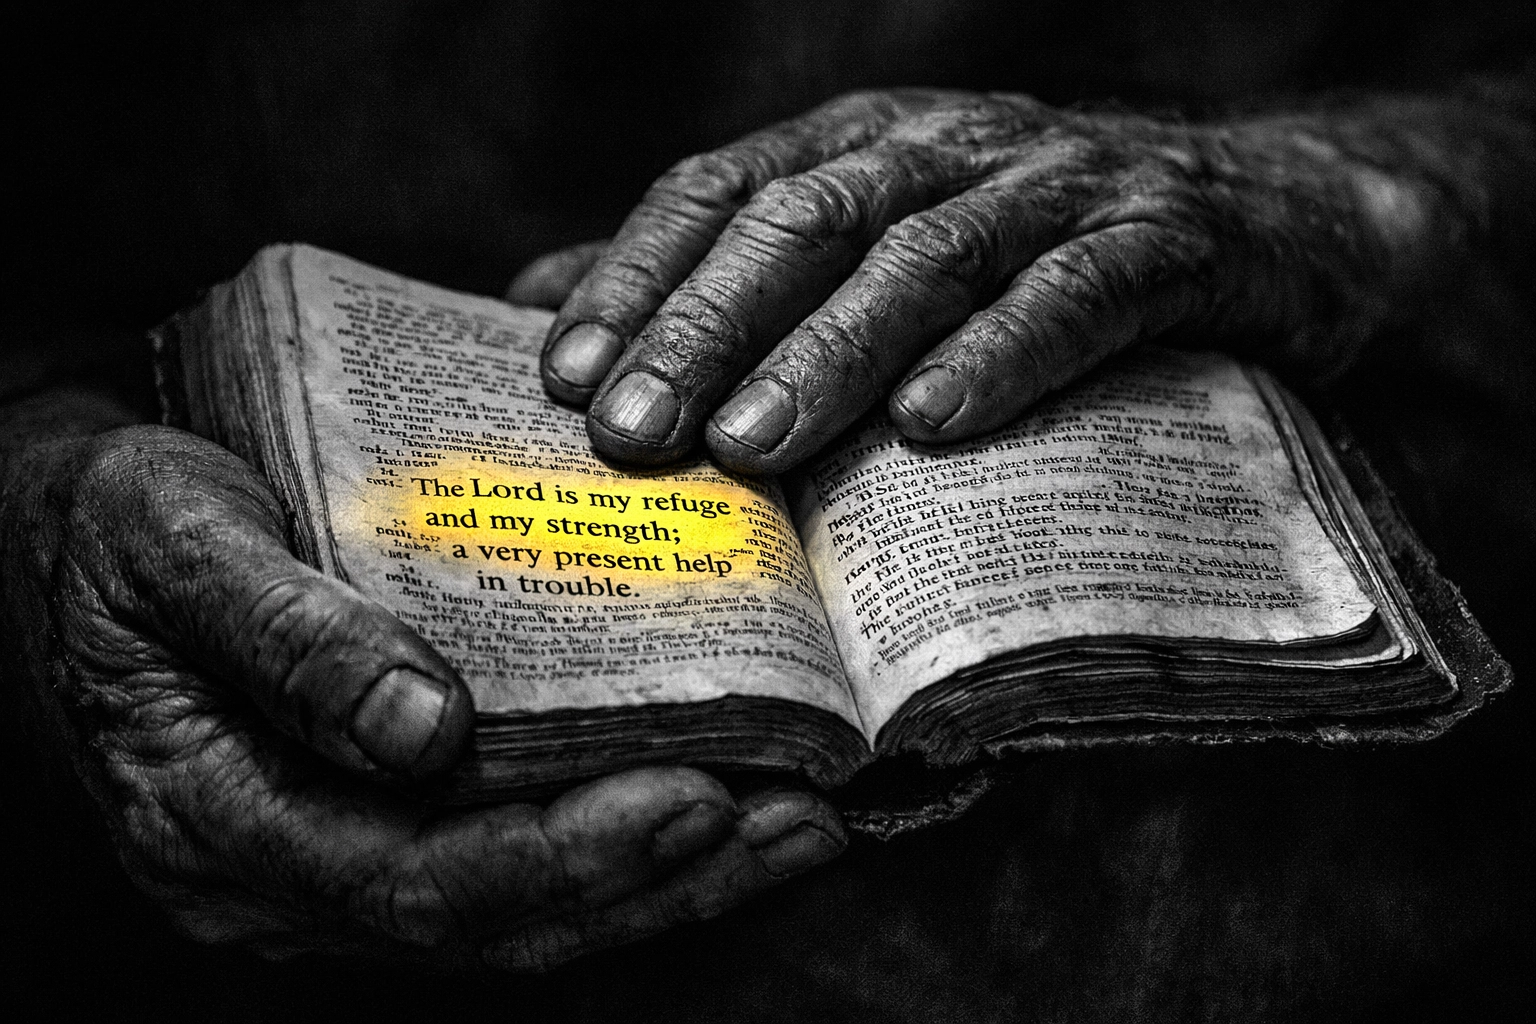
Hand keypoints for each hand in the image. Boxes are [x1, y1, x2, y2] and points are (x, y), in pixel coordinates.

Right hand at [0, 409, 842, 969]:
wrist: (51, 526)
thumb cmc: (100, 524)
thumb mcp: (167, 541)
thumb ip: (285, 635)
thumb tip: (421, 729)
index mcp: (218, 821)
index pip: (415, 879)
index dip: (565, 857)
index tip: (700, 797)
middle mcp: (282, 876)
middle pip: (495, 920)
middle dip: (658, 879)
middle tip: (799, 819)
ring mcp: (327, 861)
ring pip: (518, 909)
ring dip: (666, 876)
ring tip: (796, 823)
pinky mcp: (369, 820)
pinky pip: (508, 857)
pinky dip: (618, 841)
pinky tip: (713, 800)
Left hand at [522, 88, 1461, 472]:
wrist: (1277, 216)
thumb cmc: (1041, 255)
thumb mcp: (883, 247)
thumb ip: (734, 277)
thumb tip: (546, 310)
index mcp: (865, 143)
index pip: (722, 190)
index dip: (637, 277)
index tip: (563, 380)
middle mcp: (947, 144)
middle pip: (804, 223)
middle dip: (706, 329)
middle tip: (630, 438)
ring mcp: (1058, 183)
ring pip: (924, 257)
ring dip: (830, 353)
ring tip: (750, 447)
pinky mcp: (1163, 239)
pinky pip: (1075, 292)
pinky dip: (1002, 353)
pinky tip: (933, 427)